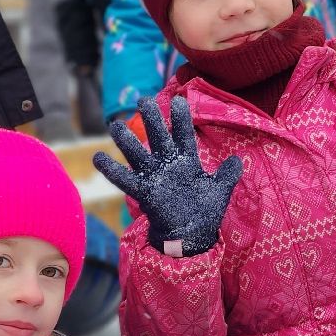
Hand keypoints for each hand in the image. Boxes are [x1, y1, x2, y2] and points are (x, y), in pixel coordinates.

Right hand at [94, 96, 243, 257]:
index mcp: (187, 162)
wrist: (191, 236)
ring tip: (114, 125)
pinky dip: (111, 170)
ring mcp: (154, 177)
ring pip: (138, 154)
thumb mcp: (219, 191)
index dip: (181, 119)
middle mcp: (168, 165)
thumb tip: (238, 160)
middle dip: (152, 119)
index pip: (184, 135)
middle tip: (143, 100)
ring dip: (126, 141)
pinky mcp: (144, 192)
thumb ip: (228, 175)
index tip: (179, 100)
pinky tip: (98, 157)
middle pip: (159, 137)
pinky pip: (125, 179)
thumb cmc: (204, 211)